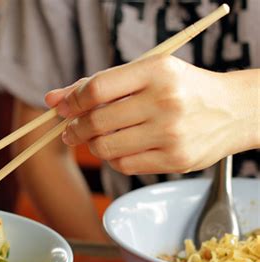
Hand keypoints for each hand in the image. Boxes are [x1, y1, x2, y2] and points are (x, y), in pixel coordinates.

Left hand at [45, 55, 258, 174]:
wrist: (234, 111)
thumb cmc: (181, 89)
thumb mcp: (146, 74)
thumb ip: (98, 84)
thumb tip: (52, 100)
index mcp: (157, 71)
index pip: (97, 88)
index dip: (71, 101)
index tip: (62, 109)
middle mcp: (165, 101)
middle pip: (97, 121)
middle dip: (75, 128)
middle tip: (71, 130)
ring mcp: (172, 133)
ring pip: (106, 148)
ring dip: (92, 145)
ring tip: (97, 138)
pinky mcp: (176, 160)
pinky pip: (124, 165)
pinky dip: (113, 158)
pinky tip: (121, 148)